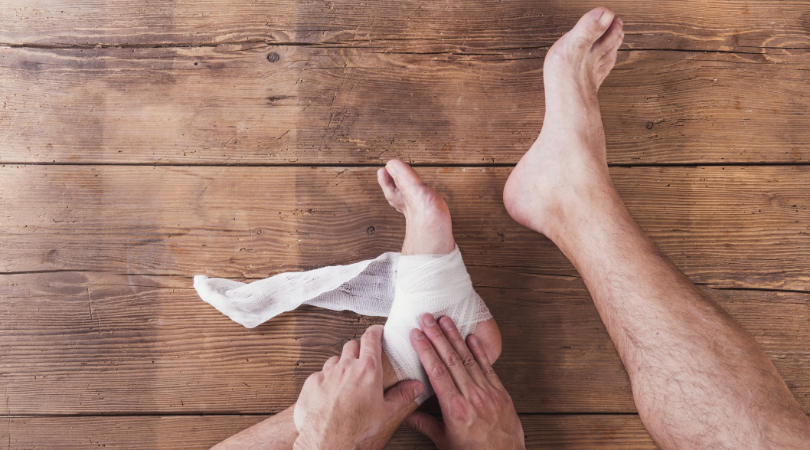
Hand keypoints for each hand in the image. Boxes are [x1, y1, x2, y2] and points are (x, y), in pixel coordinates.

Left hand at [293, 325, 424, 449]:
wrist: (327, 440)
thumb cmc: (356, 427)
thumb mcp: (385, 412)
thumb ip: (402, 395)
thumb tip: (416, 386)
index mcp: (367, 370)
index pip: (371, 338)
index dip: (375, 331)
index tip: (377, 331)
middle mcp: (346, 366)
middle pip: (352, 345)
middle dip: (358, 350)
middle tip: (362, 362)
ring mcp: (327, 372)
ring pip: (335, 359)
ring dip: (341, 365)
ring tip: (345, 381)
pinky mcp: (312, 382)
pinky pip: (320, 374)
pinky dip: (326, 380)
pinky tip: (330, 393)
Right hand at [406, 314, 524, 449]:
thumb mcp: (445, 442)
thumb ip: (426, 424)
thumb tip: (407, 413)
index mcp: (455, 409)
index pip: (437, 371)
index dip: (426, 350)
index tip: (416, 334)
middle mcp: (472, 397)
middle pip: (451, 359)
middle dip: (437, 336)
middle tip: (427, 318)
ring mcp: (488, 393)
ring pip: (468, 359)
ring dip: (456, 337)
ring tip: (446, 320)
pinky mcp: (501, 394)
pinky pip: (488, 368)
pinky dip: (479, 351)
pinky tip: (471, 338)